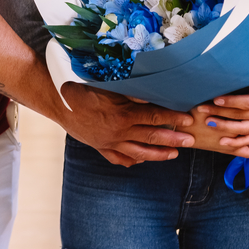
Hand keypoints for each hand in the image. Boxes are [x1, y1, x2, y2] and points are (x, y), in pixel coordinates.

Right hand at [59, 83, 194, 166]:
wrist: (58, 100)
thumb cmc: (84, 87)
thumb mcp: (110, 86)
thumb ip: (133, 93)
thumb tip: (154, 96)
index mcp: (123, 114)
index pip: (155, 117)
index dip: (174, 118)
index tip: (189, 119)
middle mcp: (118, 131)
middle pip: (152, 136)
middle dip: (173, 139)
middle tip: (191, 141)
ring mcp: (109, 142)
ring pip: (138, 152)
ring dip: (158, 154)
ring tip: (174, 154)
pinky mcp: (100, 146)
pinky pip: (118, 158)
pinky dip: (131, 160)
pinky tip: (140, 162)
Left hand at [190, 57, 248, 155]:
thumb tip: (243, 56)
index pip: (248, 102)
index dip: (231, 102)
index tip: (216, 99)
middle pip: (242, 117)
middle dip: (221, 114)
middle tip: (202, 109)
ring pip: (244, 130)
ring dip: (225, 128)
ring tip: (208, 123)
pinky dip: (237, 143)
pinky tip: (222, 142)